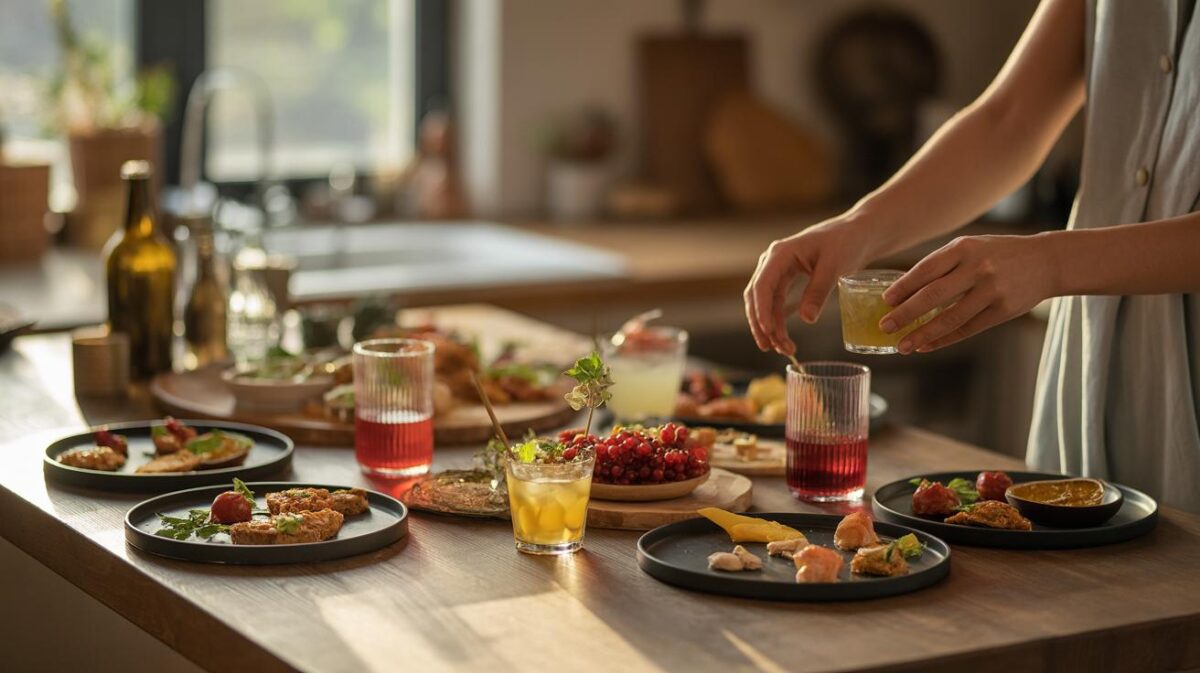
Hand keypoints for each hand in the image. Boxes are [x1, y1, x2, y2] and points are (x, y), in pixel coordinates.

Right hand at [745, 216, 872, 354]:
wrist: (858, 232)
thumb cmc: (847, 242)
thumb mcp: (834, 267)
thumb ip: (819, 292)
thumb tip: (807, 320)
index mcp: (781, 253)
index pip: (762, 285)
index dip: (762, 310)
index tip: (768, 331)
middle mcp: (774, 261)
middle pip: (757, 296)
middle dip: (762, 324)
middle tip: (772, 348)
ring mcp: (778, 270)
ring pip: (765, 302)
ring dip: (770, 326)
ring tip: (783, 348)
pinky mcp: (787, 278)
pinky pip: (776, 302)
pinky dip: (778, 320)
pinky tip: (782, 337)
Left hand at [880, 234, 1058, 353]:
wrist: (1046, 261)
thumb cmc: (997, 254)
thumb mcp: (970, 248)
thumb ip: (941, 265)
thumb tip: (904, 291)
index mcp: (964, 248)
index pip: (926, 269)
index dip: (903, 287)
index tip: (885, 301)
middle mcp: (977, 268)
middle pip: (933, 295)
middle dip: (906, 314)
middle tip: (885, 326)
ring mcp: (991, 291)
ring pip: (949, 318)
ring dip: (922, 334)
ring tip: (902, 346)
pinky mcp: (1002, 311)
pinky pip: (967, 329)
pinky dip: (943, 340)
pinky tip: (925, 346)